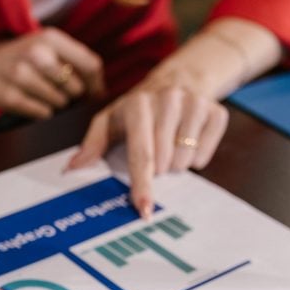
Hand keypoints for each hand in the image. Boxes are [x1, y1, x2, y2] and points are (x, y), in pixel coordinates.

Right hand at [0, 28, 103, 118]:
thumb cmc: (17, 55)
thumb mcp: (44, 44)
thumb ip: (72, 59)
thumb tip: (99, 88)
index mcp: (50, 38)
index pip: (91, 64)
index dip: (96, 84)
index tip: (94, 93)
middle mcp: (37, 54)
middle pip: (77, 88)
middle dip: (71, 94)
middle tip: (57, 90)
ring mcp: (22, 76)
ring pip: (60, 103)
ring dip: (55, 103)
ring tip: (40, 93)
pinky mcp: (10, 97)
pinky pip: (42, 113)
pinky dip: (41, 111)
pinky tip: (30, 100)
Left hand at [66, 84, 228, 217]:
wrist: (176, 80)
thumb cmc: (136, 111)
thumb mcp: (109, 121)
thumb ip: (92, 144)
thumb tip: (72, 167)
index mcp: (138, 104)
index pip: (141, 154)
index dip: (142, 184)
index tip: (144, 209)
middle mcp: (168, 99)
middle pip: (165, 161)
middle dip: (157, 169)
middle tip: (152, 154)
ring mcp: (195, 103)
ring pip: (186, 160)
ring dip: (175, 163)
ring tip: (168, 145)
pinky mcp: (217, 111)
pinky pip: (206, 154)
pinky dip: (196, 156)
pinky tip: (187, 140)